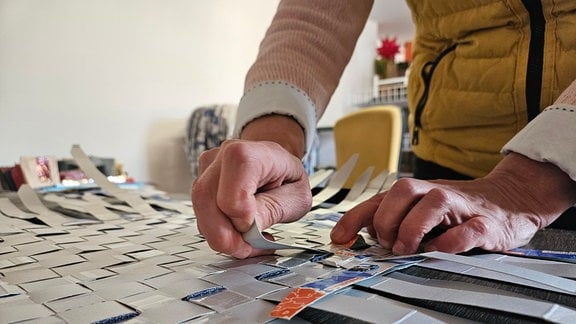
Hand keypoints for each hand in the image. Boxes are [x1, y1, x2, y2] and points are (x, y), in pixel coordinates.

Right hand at [192, 139, 311, 258]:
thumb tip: (248, 231)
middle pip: (206, 203)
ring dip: (220, 236)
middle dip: (225, 237)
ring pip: (199, 211)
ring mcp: (208, 168)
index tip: (259, 228)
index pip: (231, 197)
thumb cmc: (287, 176)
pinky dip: (217, 230)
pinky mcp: (201, 182)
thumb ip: (272, 211)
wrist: (276, 162)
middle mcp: (223, 156)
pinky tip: (236, 231)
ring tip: (246, 241)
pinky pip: (201, 214)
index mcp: (250, 155)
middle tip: (247, 248)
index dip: (242, 221)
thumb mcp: (296, 198)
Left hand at [331, 153, 575, 254]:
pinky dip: (451, 241)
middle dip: (386, 218)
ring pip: (433, 202)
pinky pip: (468, 230)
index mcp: (416, 193)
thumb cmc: (458, 209)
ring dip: (413, 226)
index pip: (379, 199)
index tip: (338, 238)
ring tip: (405, 248)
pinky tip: (437, 251)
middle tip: (385, 243)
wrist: (510, 199)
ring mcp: (462, 206)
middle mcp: (436, 193)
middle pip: (403, 190)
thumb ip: (392, 219)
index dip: (355, 217)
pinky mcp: (487, 224)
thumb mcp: (421, 211)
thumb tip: (361, 233)